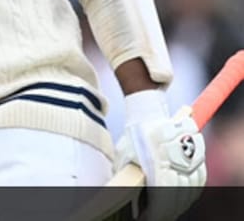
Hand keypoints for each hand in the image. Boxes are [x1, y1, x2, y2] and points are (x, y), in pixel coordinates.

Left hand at [115, 90, 205, 220]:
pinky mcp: (198, 155)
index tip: (149, 217)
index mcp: (156, 160)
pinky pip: (199, 179)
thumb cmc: (133, 137)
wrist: (149, 113)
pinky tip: (183, 197)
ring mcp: (189, 156)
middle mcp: (175, 159)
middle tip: (158, 216)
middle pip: (178, 195)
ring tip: (170, 210)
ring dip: (181, 202)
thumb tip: (126, 197)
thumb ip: (127, 177)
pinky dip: (192, 191)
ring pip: (191, 189)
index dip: (157, 211)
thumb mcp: (124, 157)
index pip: (162, 194)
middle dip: (169, 210)